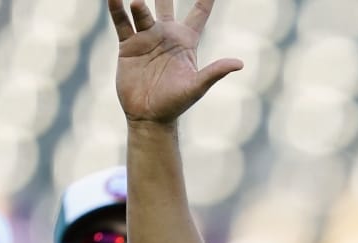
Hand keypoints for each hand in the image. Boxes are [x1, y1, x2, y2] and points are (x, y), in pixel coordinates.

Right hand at [109, 0, 242, 123]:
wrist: (149, 115)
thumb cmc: (176, 102)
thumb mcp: (197, 86)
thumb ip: (215, 72)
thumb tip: (240, 63)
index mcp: (186, 40)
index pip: (198, 13)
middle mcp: (165, 34)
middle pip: (167, 4)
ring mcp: (146, 38)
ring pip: (142, 12)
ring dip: (139, 5)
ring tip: (137, 1)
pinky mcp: (128, 45)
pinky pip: (122, 23)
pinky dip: (117, 10)